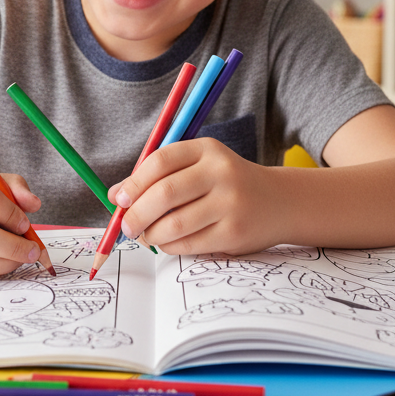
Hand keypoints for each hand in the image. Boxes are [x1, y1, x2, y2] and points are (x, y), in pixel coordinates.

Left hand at [109, 139, 280, 255]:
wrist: (279, 202)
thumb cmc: (225, 184)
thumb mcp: (197, 168)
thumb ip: (157, 177)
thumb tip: (115, 196)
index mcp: (206, 150)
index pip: (160, 161)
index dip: (134, 182)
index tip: (120, 200)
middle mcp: (220, 172)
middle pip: (164, 193)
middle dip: (137, 214)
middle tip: (127, 226)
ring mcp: (230, 203)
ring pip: (174, 223)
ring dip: (151, 234)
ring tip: (146, 235)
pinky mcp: (234, 232)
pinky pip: (189, 244)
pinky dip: (169, 246)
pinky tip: (166, 242)